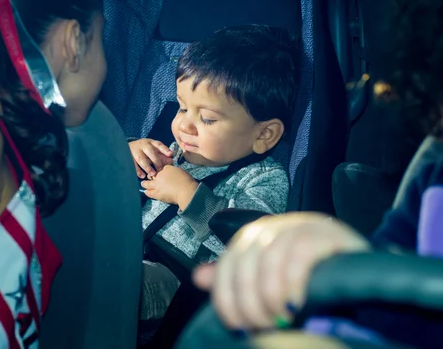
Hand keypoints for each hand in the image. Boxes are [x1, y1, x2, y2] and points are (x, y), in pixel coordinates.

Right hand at [129, 139, 172, 177]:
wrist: (125, 146)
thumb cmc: (144, 150)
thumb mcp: (153, 149)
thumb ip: (162, 155)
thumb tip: (171, 161)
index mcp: (151, 142)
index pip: (158, 145)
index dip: (165, 149)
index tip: (170, 154)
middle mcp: (143, 145)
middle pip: (150, 151)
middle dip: (156, 160)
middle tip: (160, 168)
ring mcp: (135, 151)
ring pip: (141, 158)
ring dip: (147, 166)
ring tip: (152, 174)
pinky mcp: (128, 157)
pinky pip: (132, 164)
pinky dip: (137, 170)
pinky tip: (142, 176)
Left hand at [141, 165, 197, 207]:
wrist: (185, 190)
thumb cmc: (186, 181)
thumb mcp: (180, 171)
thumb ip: (174, 171)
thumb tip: (171, 173)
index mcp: (166, 168)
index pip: (160, 167)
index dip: (158, 169)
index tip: (157, 170)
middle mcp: (160, 175)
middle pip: (152, 174)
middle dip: (149, 174)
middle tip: (148, 176)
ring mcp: (157, 185)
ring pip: (147, 183)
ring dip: (145, 183)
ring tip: (143, 183)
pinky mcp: (157, 193)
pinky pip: (149, 192)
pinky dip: (147, 192)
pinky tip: (145, 192)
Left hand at [193, 212, 369, 330]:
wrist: (354, 263)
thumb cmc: (306, 276)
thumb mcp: (267, 278)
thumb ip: (235, 278)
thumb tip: (198, 277)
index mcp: (249, 238)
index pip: (226, 268)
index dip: (227, 300)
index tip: (238, 328)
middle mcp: (268, 228)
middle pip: (244, 266)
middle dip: (252, 304)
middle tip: (266, 327)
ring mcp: (296, 226)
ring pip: (268, 261)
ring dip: (271, 296)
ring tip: (282, 318)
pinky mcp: (325, 232)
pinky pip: (299, 254)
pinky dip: (293, 281)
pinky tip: (297, 302)